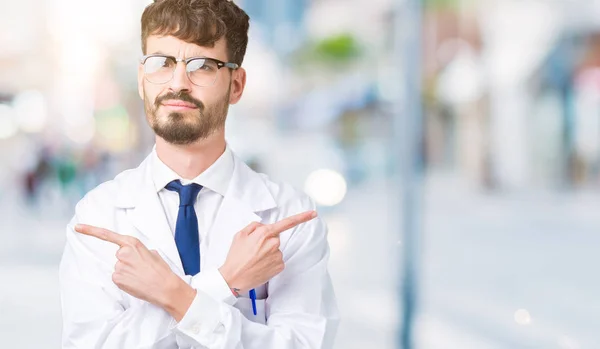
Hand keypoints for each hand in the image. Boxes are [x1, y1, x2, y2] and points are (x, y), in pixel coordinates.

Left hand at [74, 224, 195, 320]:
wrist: (165, 287)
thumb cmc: (161, 270)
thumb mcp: (152, 253)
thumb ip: (138, 251)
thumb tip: (134, 256)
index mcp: (132, 243)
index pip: (107, 235)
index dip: (90, 231)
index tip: (78, 227)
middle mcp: (122, 253)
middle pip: (119, 256)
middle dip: (128, 262)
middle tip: (142, 269)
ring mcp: (118, 266)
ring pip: (119, 268)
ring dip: (128, 272)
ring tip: (141, 277)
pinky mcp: (116, 278)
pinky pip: (118, 278)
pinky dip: (126, 281)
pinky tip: (136, 283)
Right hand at [218, 210, 317, 292]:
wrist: (233, 278)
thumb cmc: (235, 256)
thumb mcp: (240, 235)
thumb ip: (255, 226)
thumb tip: (265, 226)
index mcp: (264, 233)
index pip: (287, 223)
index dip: (302, 217)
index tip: (314, 213)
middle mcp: (274, 243)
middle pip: (276, 237)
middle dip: (267, 241)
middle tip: (253, 250)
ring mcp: (278, 256)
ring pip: (276, 250)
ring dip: (268, 253)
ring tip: (254, 260)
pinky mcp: (280, 266)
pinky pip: (277, 260)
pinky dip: (270, 262)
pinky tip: (260, 266)